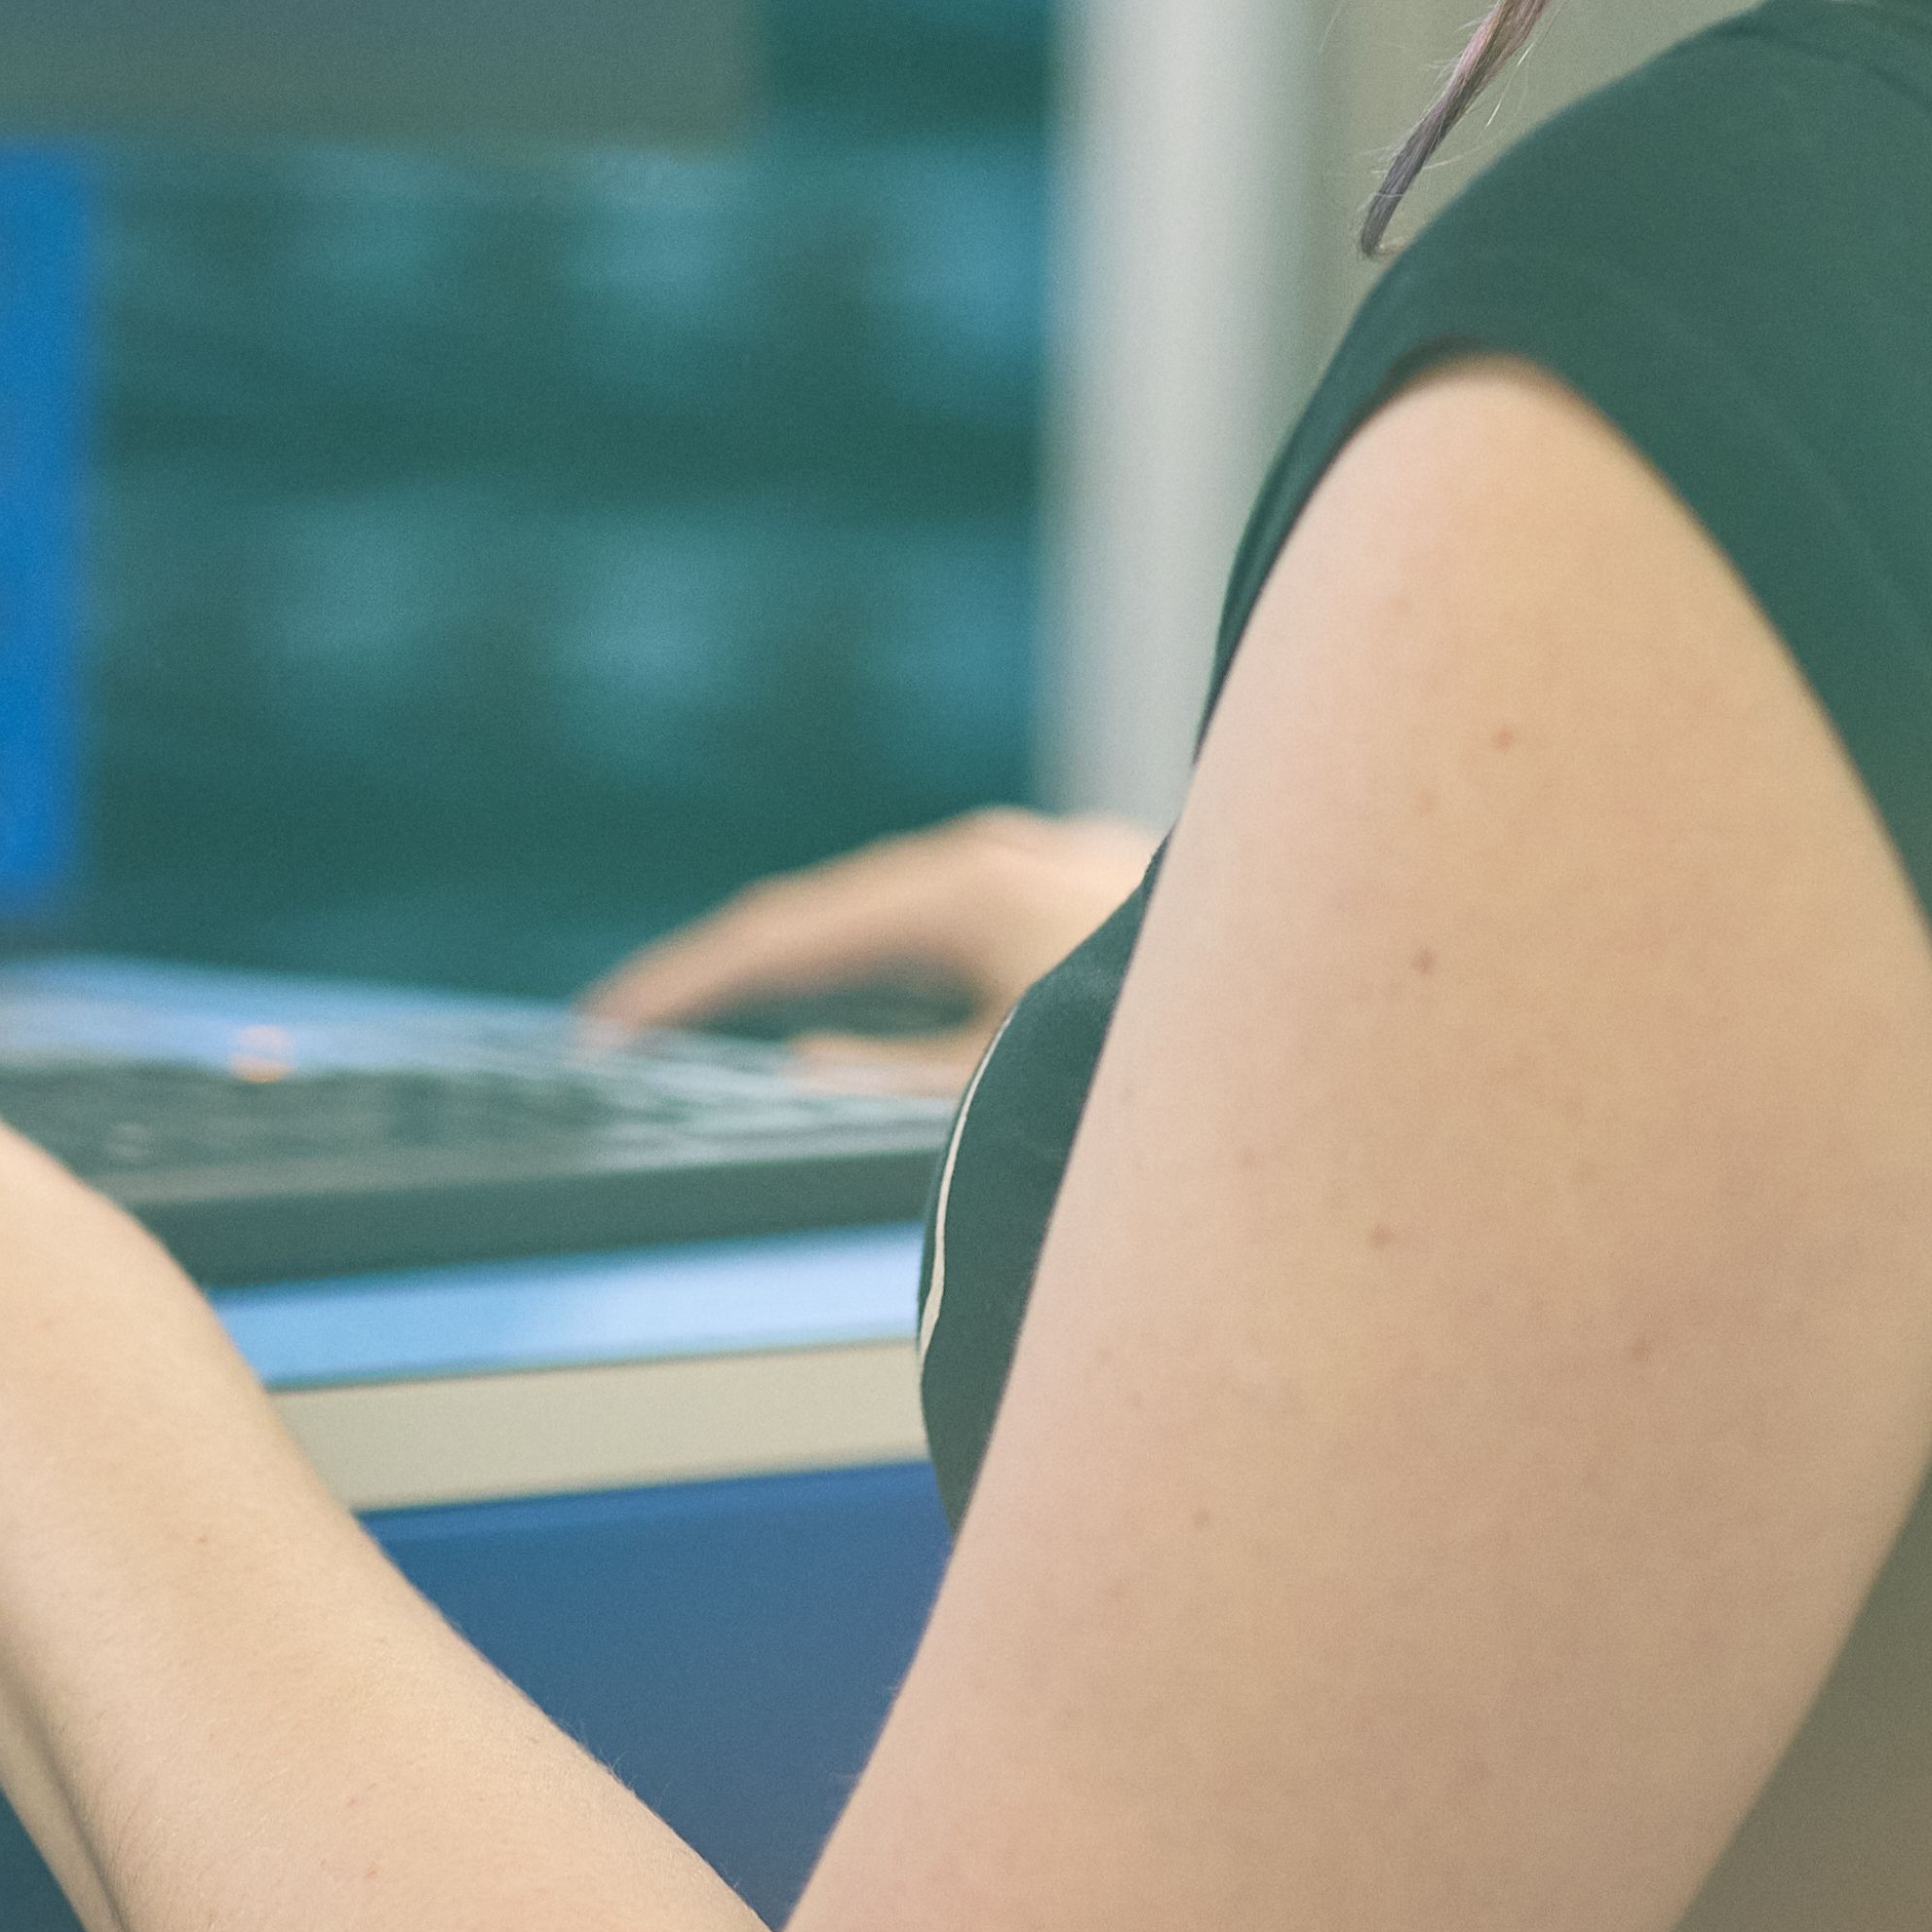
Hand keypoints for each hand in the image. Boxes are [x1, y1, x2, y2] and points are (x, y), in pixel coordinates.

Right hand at [574, 805, 1157, 1089]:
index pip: (780, 938)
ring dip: (803, 964)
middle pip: (822, 912)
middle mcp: (993, 855)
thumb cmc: (1178, 1035)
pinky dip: (877, 962)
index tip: (602, 1033)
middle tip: (628, 1030)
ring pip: (886, 912)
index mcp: (960, 889)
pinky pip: (941, 919)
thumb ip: (899, 1076)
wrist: (1329, 960)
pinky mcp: (1076, 890)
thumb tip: (801, 1065)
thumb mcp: (1017, 1074)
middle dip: (723, 971)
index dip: (682, 989)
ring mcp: (1038, 863)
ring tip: (714, 1022)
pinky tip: (862, 1004)